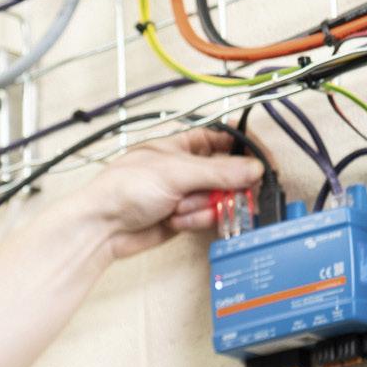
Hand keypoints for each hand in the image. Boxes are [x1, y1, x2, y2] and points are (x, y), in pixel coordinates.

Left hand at [75, 125, 264, 259]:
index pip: (224, 140)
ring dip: (204, 207)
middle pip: (228, 173)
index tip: (262, 162)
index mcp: (182, 144)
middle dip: (226, 187)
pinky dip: (195, 221)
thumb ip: (218, 171)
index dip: (245, 149)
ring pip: (219, 199)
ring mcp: (186, 193)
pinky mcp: (184, 217)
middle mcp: (186, 167)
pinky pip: (207, 218)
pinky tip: (175, 220)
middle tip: (226, 194)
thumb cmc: (124, 187)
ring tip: (180, 207)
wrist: (103, 227)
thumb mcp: (176, 172)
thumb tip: (253, 168)